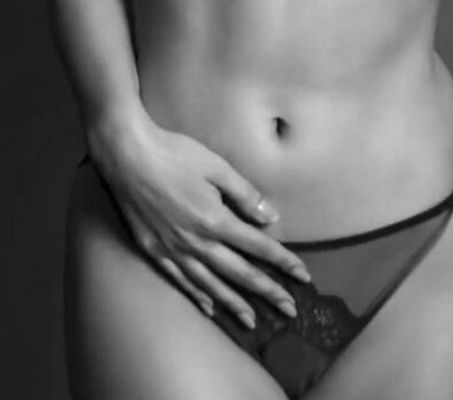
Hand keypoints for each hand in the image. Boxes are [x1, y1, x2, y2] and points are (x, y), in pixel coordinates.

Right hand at [86, 113, 309, 327]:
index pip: (258, 247)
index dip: (283, 262)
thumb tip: (270, 217)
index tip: (303, 275)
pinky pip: (180, 281)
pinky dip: (197, 297)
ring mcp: (173, 250)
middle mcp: (196, 242)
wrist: (127, 157)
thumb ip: (244, 194)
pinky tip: (209, 308)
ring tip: (252, 321)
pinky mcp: (154, 251)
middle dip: (267, 292)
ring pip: (210, 285)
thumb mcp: (216, 166)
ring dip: (234, 304)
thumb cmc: (174, 154)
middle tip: (289, 309)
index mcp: (215, 220)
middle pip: (239, 273)